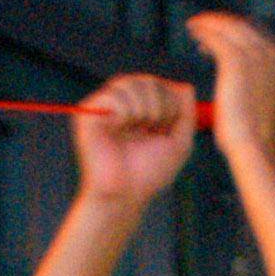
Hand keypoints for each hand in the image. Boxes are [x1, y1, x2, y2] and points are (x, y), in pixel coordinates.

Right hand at [71, 74, 196, 205]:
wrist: (125, 194)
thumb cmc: (149, 173)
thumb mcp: (179, 144)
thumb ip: (186, 114)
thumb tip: (187, 86)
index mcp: (140, 111)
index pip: (158, 86)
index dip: (170, 102)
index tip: (166, 129)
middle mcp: (121, 106)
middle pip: (146, 81)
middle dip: (160, 104)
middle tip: (154, 129)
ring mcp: (104, 109)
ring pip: (128, 84)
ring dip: (143, 108)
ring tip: (139, 130)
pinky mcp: (87, 114)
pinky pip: (111, 96)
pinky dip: (123, 112)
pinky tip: (121, 128)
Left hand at [187, 12, 274, 158]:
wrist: (257, 147)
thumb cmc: (265, 133)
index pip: (257, 34)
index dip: (238, 33)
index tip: (223, 38)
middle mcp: (271, 53)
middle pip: (242, 26)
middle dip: (222, 24)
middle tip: (204, 27)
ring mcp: (254, 55)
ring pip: (227, 27)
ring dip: (210, 24)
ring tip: (196, 27)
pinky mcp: (235, 61)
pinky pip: (216, 36)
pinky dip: (204, 30)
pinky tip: (195, 32)